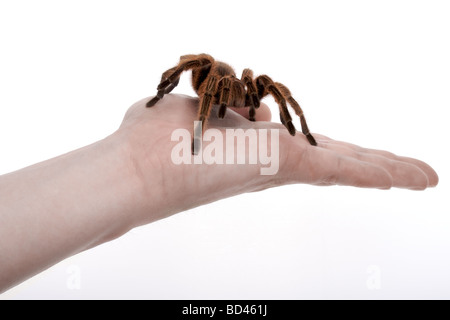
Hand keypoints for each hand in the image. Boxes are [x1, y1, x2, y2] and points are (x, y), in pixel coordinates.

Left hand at [118, 94, 437, 225]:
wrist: (137, 167)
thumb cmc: (157, 138)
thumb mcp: (201, 108)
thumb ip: (231, 108)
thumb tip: (256, 107)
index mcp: (255, 147)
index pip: (305, 147)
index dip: (332, 149)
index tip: (351, 153)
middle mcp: (273, 160)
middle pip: (334, 158)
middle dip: (372, 165)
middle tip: (409, 174)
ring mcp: (281, 165)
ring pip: (347, 166)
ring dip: (388, 170)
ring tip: (424, 177)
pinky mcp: (284, 165)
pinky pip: (342, 168)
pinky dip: (380, 173)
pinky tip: (415, 178)